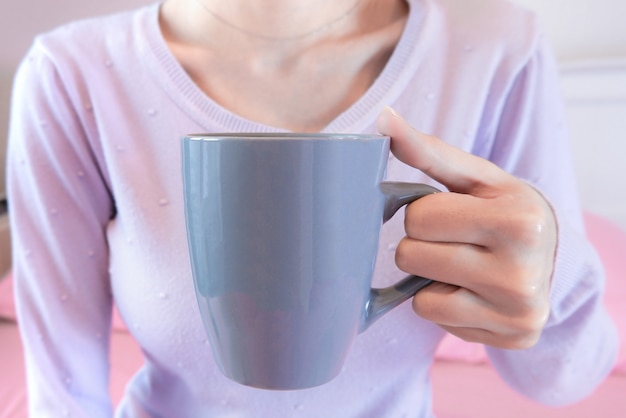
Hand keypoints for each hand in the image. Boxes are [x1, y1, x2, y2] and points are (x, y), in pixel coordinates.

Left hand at [377, 107, 556, 348]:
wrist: (556, 259)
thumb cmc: (506, 211)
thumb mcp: (477, 177)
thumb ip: (428, 150)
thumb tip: (383, 118)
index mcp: (517, 220)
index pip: (418, 218)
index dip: (423, 214)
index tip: (449, 215)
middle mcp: (521, 271)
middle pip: (412, 256)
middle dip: (422, 245)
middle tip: (455, 242)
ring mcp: (516, 311)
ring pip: (420, 297)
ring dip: (429, 278)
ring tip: (463, 266)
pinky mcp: (512, 336)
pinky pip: (436, 320)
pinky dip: (442, 305)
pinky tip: (471, 293)